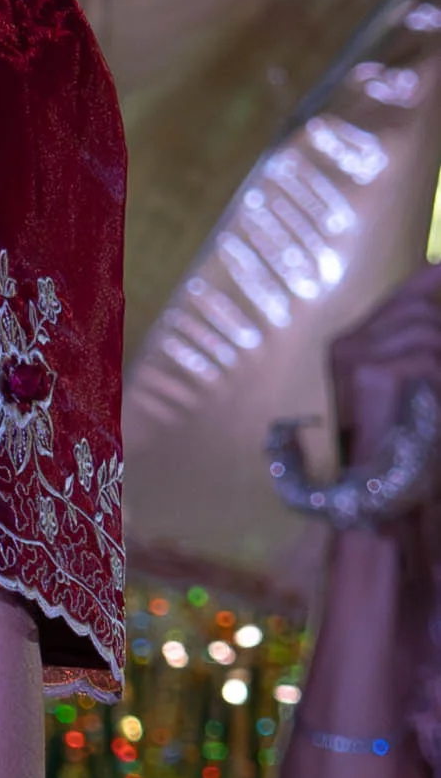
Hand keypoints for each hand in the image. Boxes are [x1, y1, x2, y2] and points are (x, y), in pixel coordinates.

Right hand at [329, 262, 440, 461]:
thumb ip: (422, 360)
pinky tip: (438, 401)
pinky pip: (423, 359)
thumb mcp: (414, 397)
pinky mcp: (364, 373)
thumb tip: (440, 322)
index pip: (402, 293)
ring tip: (440, 387)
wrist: (374, 500)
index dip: (433, 277)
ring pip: (424, 332)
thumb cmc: (398, 454)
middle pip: (417, 310)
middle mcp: (346, 343)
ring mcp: (352, 355)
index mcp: (354, 344)